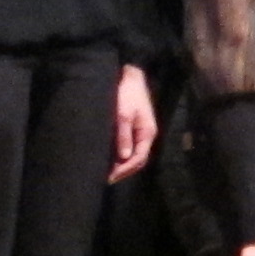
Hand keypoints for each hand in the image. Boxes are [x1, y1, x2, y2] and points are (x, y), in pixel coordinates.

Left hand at [110, 62, 157, 179]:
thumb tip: (123, 157)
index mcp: (147, 133)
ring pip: (135, 154)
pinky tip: (111, 158)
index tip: (110, 177)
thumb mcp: (123, 115)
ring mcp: (142, 132)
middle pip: (138, 159)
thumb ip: (123, 136)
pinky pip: (131, 146)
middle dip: (124, 171)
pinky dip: (122, 155)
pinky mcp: (135, 128)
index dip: (125, 169)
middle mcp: (147, 135)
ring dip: (123, 164)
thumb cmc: (126, 95)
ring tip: (108, 171)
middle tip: (107, 178)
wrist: (130, 77)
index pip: (139, 158)